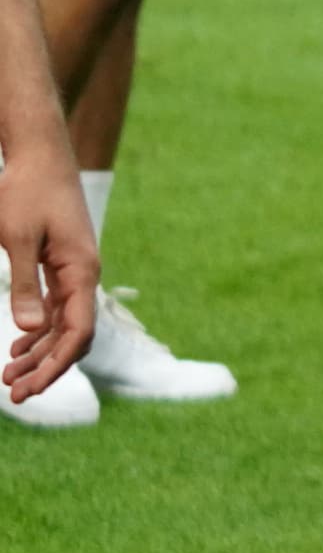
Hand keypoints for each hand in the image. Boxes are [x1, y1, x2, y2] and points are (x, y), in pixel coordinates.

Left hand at [1, 152, 95, 404]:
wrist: (40, 157)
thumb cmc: (26, 192)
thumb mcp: (18, 238)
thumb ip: (25, 285)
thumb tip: (30, 330)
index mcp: (81, 270)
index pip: (78, 331)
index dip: (56, 364)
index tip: (28, 388)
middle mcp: (84, 275)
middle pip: (74, 335)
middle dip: (46, 368)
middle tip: (14, 395)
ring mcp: (75, 272)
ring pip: (65, 325)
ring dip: (40, 354)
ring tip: (9, 378)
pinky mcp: (63, 266)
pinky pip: (58, 310)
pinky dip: (39, 333)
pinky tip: (18, 347)